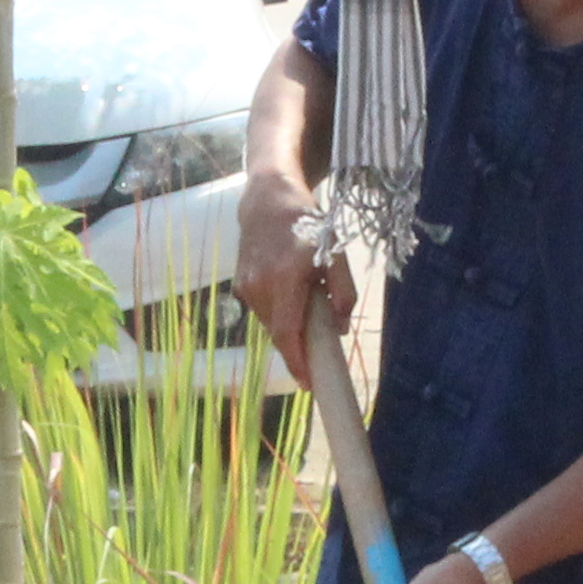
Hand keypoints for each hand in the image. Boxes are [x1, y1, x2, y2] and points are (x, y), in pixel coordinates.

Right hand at [232, 163, 349, 383]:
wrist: (267, 200)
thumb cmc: (307, 224)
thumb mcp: (335, 254)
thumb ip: (343, 293)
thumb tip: (339, 329)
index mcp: (285, 278)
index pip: (288, 332)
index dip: (297, 362)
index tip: (308, 383)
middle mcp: (260, 286)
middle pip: (280, 333)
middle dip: (298, 346)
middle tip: (318, 348)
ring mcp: (245, 286)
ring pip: (270, 324)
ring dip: (289, 326)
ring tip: (304, 305)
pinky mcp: (239, 284)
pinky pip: (263, 311)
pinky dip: (278, 313)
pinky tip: (289, 295)